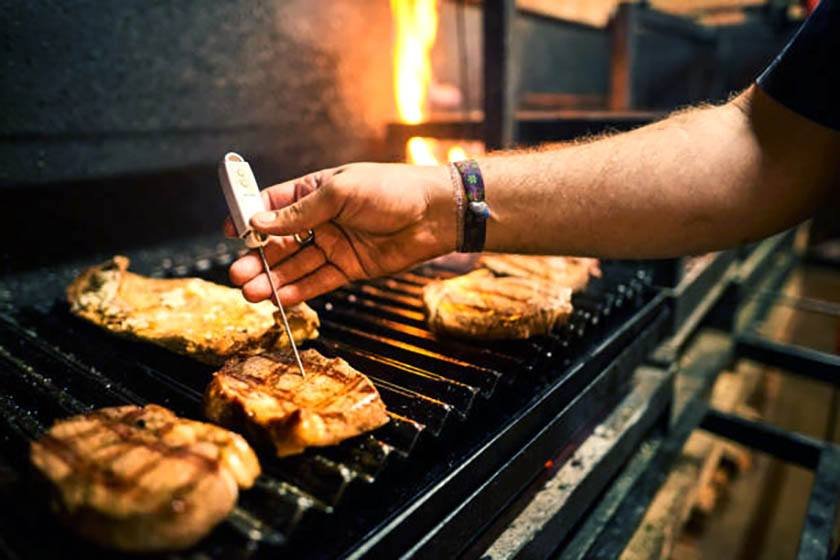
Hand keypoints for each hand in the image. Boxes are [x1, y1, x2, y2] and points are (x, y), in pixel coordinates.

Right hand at [226, 162, 454, 304]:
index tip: (230, 232)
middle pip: (279, 242)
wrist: (434, 214)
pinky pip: (318, 281)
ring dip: (272, 279)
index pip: (272, 205)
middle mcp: (320, 220)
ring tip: (251, 291)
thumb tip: (259, 221)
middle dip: (257, 259)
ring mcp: (334, 245)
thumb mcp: (341, 192)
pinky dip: (298, 291)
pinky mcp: (349, 267)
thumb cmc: (391, 190)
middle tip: (238, 274)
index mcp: (314, 191)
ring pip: (295, 265)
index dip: (249, 218)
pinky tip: (279, 299)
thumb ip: (300, 212)